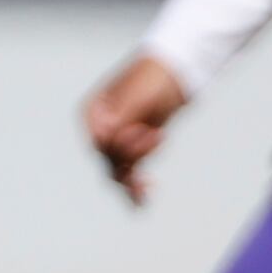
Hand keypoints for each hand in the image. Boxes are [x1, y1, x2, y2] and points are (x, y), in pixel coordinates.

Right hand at [84, 53, 188, 202]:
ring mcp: (119, 138)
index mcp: (93, 114)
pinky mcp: (137, 147)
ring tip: (147, 189)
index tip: (144, 129)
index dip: (120, 147)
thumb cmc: (154, 78)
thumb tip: (103, 142)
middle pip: (110, 160)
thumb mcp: (137, 98)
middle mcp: (102, 128)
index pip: (99, 145)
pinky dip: (136, 187)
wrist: (179, 69)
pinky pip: (132, 173)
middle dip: (133, 158)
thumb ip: (120, 121)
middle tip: (156, 136)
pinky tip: (142, 203)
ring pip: (121, 170)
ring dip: (134, 180)